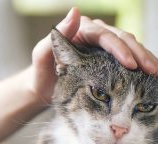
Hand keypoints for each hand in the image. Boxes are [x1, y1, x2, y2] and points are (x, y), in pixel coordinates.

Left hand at [30, 7, 157, 103]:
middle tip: (152, 70)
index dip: (119, 49)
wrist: (42, 88)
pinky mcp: (106, 59)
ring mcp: (101, 48)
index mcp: (79, 31)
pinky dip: (138, 65)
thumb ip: (56, 37)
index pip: (104, 36)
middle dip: (138, 54)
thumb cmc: (40, 74)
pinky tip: (149, 74)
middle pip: (121, 39)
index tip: (131, 64)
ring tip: (156, 72)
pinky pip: (126, 58)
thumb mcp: (41, 56)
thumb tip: (75, 11)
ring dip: (143, 58)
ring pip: (128, 47)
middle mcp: (93, 36)